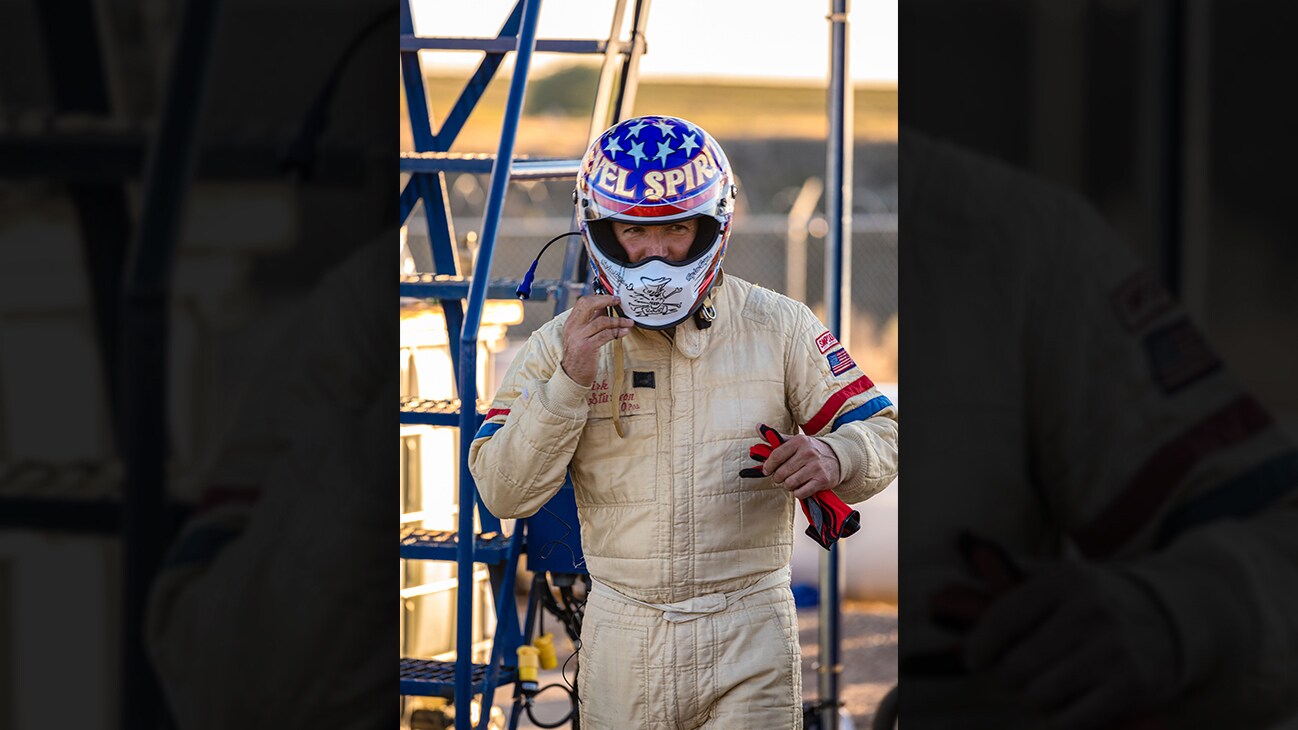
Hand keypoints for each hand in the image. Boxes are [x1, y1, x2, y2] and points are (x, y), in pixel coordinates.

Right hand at [560, 294, 632, 385]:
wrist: (572, 375)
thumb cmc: (580, 355)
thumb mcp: (582, 335)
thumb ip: (592, 321)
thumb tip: (604, 307)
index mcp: (571, 322)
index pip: (583, 302)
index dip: (598, 297)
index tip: (612, 298)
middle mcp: (573, 327)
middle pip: (588, 305)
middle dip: (606, 300)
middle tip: (618, 301)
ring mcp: (579, 337)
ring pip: (601, 321)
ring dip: (618, 320)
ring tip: (628, 322)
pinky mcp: (588, 347)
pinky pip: (605, 335)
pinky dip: (617, 332)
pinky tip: (624, 332)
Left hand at [757, 425, 841, 498]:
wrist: (838, 458)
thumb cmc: (811, 450)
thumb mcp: (796, 441)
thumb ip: (777, 438)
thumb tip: (758, 427)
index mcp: (799, 441)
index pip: (776, 456)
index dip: (768, 466)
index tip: (767, 470)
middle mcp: (808, 453)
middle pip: (781, 473)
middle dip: (778, 478)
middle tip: (782, 477)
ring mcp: (816, 467)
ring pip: (790, 483)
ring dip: (788, 485)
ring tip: (792, 481)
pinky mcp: (822, 480)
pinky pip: (801, 492)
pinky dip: (798, 492)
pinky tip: (801, 487)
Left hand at [962, 560, 1177, 729]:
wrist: (1174, 614)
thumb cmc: (1098, 600)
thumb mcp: (1060, 576)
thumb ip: (1010, 580)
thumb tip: (950, 591)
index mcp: (1065, 580)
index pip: (1003, 618)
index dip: (979, 645)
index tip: (973, 659)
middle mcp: (1090, 611)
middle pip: (1017, 665)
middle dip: (1007, 677)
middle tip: (1014, 676)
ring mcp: (1113, 648)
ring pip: (1040, 694)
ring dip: (1032, 699)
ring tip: (1042, 688)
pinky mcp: (1133, 684)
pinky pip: (1070, 720)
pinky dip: (1057, 720)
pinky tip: (1065, 706)